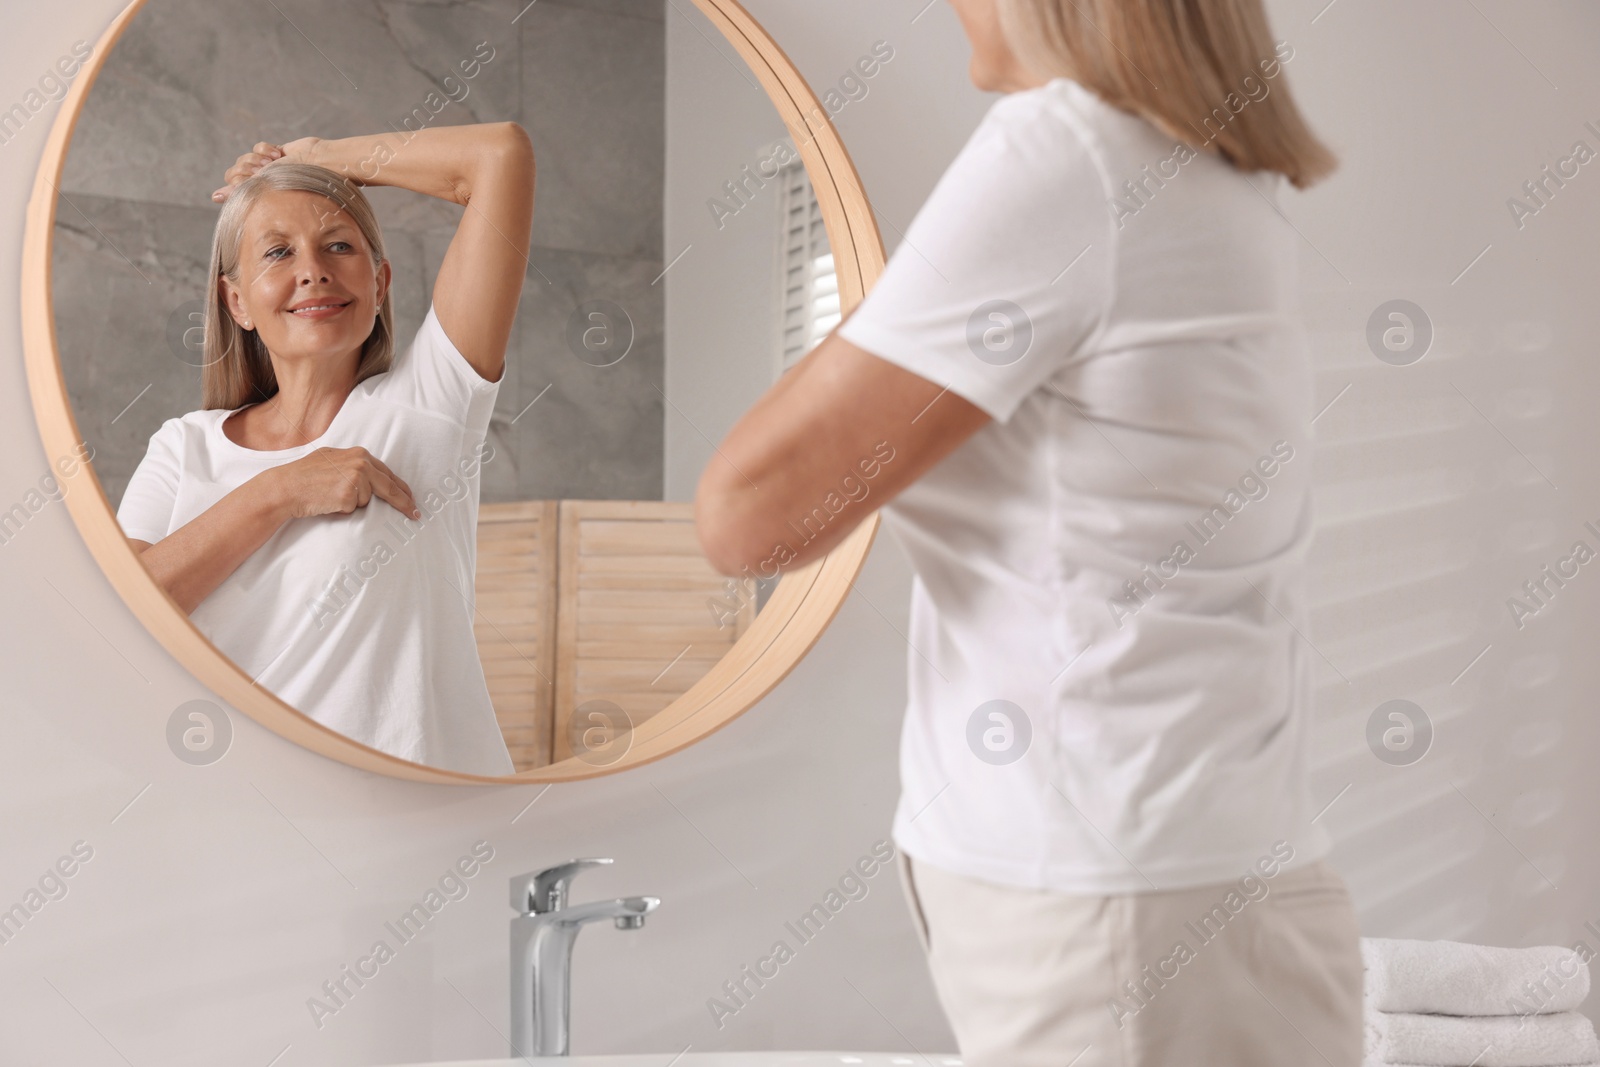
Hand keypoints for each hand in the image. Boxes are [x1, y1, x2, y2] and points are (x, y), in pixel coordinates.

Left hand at [210, 137, 322, 202]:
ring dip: (257, 158)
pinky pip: (257, 147)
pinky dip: (265, 150)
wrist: (319, 164)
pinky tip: (279, 154)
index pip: (231, 184)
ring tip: (274, 162)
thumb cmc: (297, 182)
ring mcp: (265, 168)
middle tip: (265, 169)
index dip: (239, 178)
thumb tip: (214, 196)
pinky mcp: (273, 154)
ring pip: (244, 157)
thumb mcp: (265, 188)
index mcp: (256, 196)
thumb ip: (239, 190)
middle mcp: (258, 183)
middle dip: (247, 166)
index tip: (255, 177)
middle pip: (234, 169)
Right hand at [260, 447, 421, 521]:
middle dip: (404, 503)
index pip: (388, 474)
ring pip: (366, 502)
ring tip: (330, 496)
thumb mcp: (333, 459)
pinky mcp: (349, 495)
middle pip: (390, 488)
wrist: (286, 486)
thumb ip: (353, 464)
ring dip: (351, 504)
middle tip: (415, 514)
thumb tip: (370, 476)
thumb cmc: (306, 475)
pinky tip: (328, 501)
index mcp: (360, 454)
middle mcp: (362, 464)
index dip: (401, 489)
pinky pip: (353, 509)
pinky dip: (342, 510)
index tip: (412, 500)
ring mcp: (356, 479)